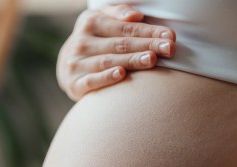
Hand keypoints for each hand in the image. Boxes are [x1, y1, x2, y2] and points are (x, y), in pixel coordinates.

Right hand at [57, 5, 175, 100]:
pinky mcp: (74, 84)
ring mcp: (76, 63)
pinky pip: (92, 80)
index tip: (170, 36)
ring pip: (108, 61)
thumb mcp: (101, 20)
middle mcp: (81, 42)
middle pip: (120, 44)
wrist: (67, 66)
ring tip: (151, 59)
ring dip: (131, 60)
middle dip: (146, 45)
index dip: (148, 31)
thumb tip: (135, 16)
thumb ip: (118, 13)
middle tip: (168, 49)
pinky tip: (122, 74)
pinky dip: (106, 77)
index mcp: (90, 22)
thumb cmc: (94, 40)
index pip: (125, 27)